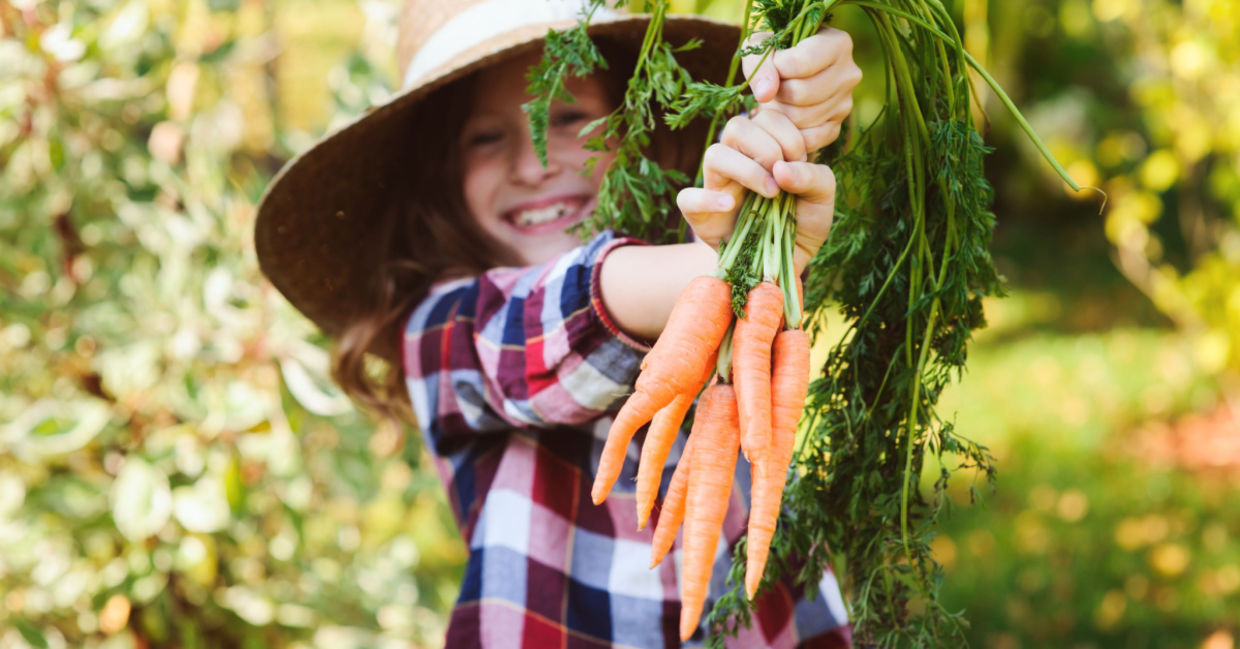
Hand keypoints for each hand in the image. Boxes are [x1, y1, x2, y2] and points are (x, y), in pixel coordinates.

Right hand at [677, 111, 834, 275]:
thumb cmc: (802, 223)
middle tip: (783, 177)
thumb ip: (813, 175)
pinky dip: (708, 199)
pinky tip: (731, 206)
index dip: (788, 134)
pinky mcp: (700, 216)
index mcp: (764, 146)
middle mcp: (738, 161)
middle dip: (767, 146)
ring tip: (770, 193)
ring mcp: (716, 186)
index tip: (801, 162)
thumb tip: (781, 168)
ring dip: (746, 169)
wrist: (786, 263)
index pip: (765, 116)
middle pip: (737, 126)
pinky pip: (687, 198)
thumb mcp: (822, 198)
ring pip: (714, 154)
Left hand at [741, 27, 861, 152]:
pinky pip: (807, 139)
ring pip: (801, 118)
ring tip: (780, 98)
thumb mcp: (762, 45)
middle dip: (778, 92)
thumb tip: (766, 94)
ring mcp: (845, 103)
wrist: (787, 74)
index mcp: (838, 44)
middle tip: (775, 86)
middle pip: (801, 93)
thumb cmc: (775, 53)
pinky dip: (788, 132)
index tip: (773, 64)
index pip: (799, 63)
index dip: (776, 67)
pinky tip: (784, 116)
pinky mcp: (836, 127)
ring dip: (780, 111)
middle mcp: (849, 74)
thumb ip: (759, 64)